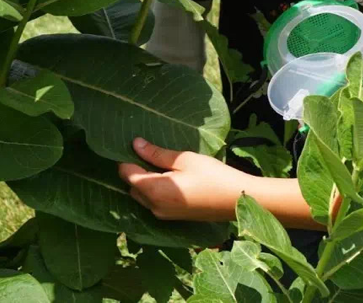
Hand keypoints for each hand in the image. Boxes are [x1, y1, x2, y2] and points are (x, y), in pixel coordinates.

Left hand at [118, 138, 248, 221]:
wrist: (236, 200)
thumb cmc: (213, 176)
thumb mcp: (185, 159)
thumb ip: (158, 154)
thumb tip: (136, 144)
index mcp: (154, 190)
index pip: (127, 174)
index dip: (127, 158)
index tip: (133, 145)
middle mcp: (153, 206)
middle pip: (132, 187)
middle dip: (135, 170)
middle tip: (149, 152)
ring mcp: (162, 214)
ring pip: (142, 196)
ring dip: (144, 181)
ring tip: (160, 164)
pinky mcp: (172, 217)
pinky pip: (153, 202)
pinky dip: (154, 190)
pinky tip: (169, 177)